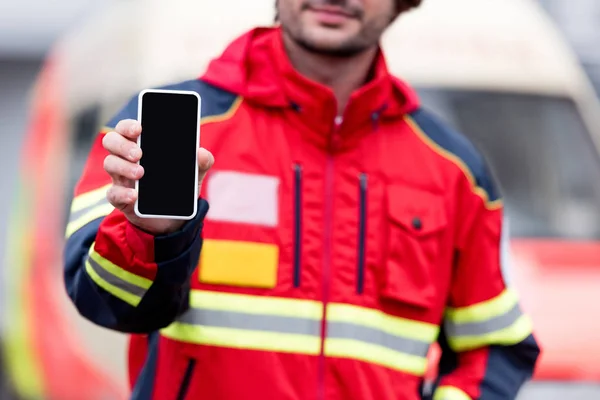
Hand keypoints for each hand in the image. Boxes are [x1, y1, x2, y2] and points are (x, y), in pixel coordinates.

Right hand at [102, 119, 213, 234]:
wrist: (174, 217)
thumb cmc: (178, 186)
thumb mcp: (194, 174)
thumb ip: (202, 162)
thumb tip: (202, 153)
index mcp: (142, 145)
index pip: (127, 128)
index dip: (128, 125)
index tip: (139, 128)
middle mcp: (126, 158)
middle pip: (111, 141)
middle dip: (122, 145)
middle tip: (139, 154)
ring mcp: (121, 177)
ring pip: (110, 164)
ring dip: (123, 167)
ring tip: (141, 174)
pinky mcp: (120, 198)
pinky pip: (113, 193)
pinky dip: (122, 193)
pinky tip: (134, 195)